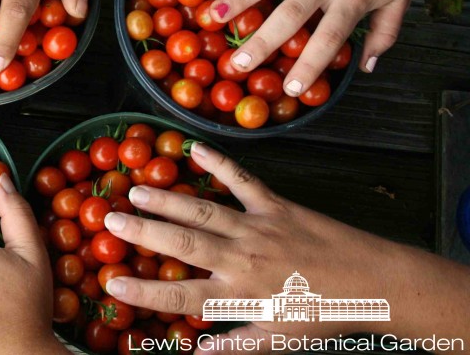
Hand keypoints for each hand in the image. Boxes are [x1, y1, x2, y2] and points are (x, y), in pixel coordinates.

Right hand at [101, 143, 409, 346]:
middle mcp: (243, 258)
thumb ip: (235, 346)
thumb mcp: (279, 342)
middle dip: (143, 232)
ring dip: (167, 200)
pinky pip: (242, 180)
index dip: (144, 290)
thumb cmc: (325, 315)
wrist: (376, 282)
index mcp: (241, 294)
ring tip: (135, 189)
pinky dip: (218, 163)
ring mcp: (258, 227)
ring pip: (203, 210)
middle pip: (183, 243)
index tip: (112, 282)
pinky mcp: (276, 205)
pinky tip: (194, 149)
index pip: (182, 295)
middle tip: (109, 220)